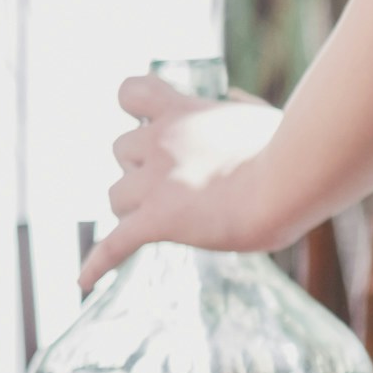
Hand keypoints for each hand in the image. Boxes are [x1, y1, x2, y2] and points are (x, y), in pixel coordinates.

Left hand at [80, 77, 287, 291]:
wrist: (287, 181)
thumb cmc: (289, 150)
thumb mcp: (262, 114)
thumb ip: (239, 106)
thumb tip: (231, 96)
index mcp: (183, 111)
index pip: (132, 91)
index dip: (133, 107)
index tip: (146, 120)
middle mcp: (159, 141)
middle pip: (120, 150)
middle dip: (139, 166)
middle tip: (175, 184)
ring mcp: (154, 182)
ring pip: (115, 196)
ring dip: (132, 208)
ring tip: (165, 221)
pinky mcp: (157, 220)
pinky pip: (113, 245)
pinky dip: (97, 264)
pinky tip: (84, 281)